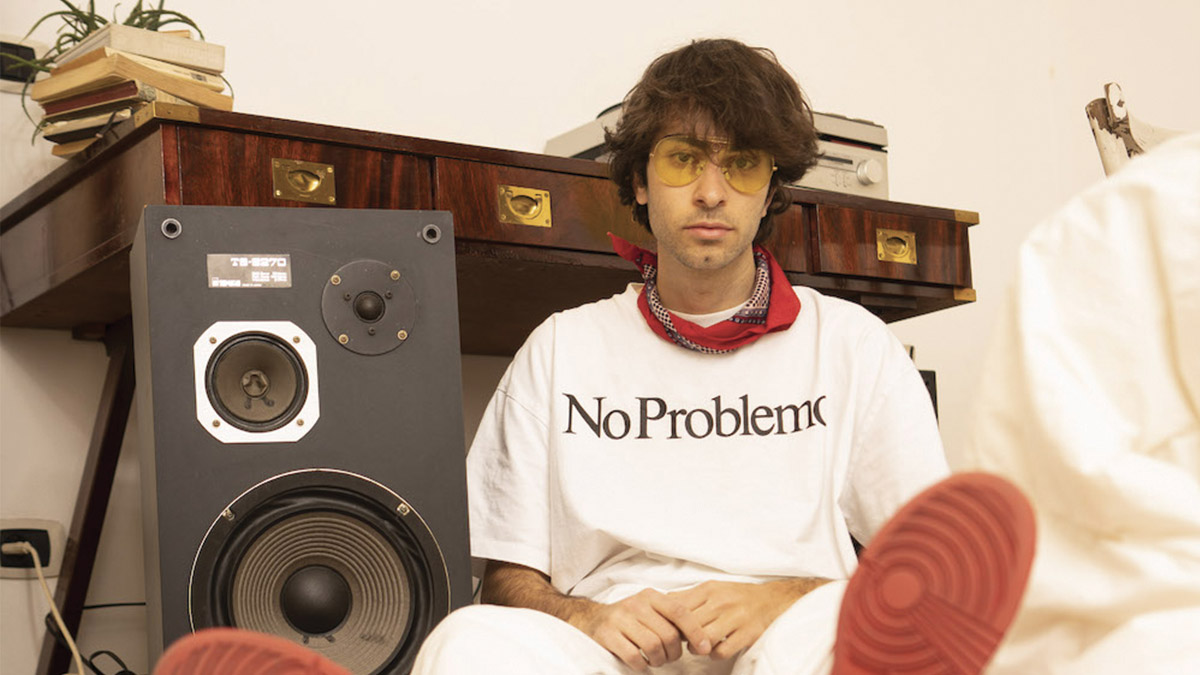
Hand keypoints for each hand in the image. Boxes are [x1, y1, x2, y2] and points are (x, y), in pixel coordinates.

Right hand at [566, 588, 712, 670]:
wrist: (591, 619)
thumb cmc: (629, 618)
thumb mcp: (649, 608)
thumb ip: (671, 616)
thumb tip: (702, 635)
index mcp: (650, 596)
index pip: (680, 612)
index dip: (696, 631)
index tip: (705, 648)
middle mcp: (636, 604)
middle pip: (668, 634)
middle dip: (674, 653)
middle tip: (669, 657)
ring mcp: (620, 619)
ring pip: (653, 646)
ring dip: (659, 661)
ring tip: (656, 661)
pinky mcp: (608, 635)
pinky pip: (634, 657)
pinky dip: (642, 666)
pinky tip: (641, 664)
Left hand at [668, 578, 829, 659]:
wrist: (772, 600)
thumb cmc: (736, 596)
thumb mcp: (712, 589)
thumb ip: (688, 596)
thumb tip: (662, 602)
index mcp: (709, 590)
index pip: (678, 607)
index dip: (670, 621)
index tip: (668, 628)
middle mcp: (721, 602)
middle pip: (689, 624)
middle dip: (682, 636)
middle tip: (682, 640)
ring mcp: (735, 618)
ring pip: (703, 639)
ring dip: (696, 647)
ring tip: (698, 646)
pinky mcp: (747, 634)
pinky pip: (721, 651)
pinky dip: (714, 655)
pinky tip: (715, 650)